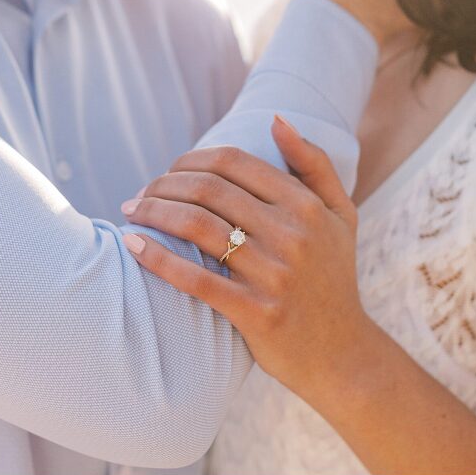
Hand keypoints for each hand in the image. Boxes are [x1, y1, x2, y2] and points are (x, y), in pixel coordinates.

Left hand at [119, 117, 366, 402]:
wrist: (343, 355)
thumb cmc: (334, 276)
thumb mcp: (340, 213)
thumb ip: (313, 163)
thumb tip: (275, 119)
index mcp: (306, 205)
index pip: (233, 162)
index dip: (191, 158)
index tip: (169, 169)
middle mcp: (291, 233)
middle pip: (208, 189)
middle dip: (164, 183)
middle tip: (140, 192)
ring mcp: (273, 274)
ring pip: (196, 226)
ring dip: (153, 212)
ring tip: (131, 211)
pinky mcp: (255, 312)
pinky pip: (195, 278)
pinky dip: (157, 258)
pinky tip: (133, 244)